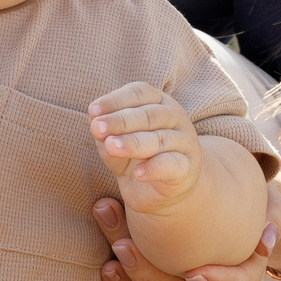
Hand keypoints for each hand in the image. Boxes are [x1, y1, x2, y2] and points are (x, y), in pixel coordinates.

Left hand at [88, 82, 202, 214]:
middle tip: (97, 129)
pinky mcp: (187, 167)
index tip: (93, 111)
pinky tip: (138, 174)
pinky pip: (172, 164)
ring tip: (111, 147)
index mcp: (157, 101)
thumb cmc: (135, 156)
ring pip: (159, 139)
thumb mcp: (116, 140)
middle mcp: (175, 117)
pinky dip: (154, 168)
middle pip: (148, 115)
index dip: (115, 100)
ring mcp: (184, 141)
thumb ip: (105, 131)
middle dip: (120, 121)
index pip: (139, 93)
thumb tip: (94, 120)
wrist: (160, 188)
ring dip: (133, 142)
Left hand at [93, 187, 280, 280]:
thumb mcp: (270, 202)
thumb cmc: (251, 201)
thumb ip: (274, 216)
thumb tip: (266, 239)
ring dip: (126, 273)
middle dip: (148, 274)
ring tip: (109, 244)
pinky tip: (102, 256)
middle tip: (125, 245)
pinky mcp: (147, 275)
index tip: (194, 273)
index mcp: (239, 275)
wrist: (222, 196)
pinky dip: (115, 278)